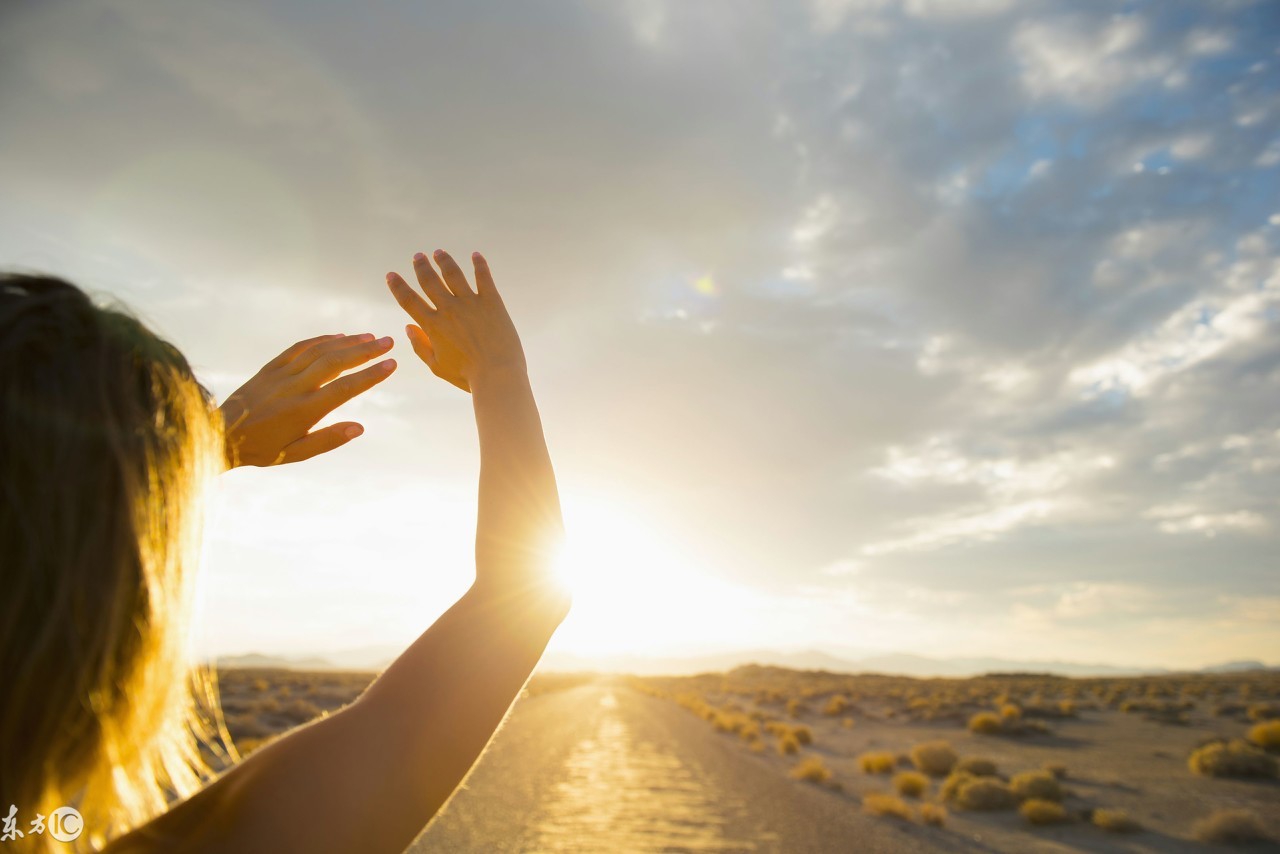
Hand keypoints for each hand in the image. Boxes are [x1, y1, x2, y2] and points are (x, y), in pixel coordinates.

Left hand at [219, 333, 396, 466]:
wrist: (219, 433)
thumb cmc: (260, 449)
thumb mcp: (294, 454)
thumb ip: (327, 441)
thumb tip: (360, 427)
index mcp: (304, 411)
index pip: (345, 388)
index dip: (371, 374)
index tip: (391, 364)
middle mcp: (294, 388)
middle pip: (336, 362)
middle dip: (365, 351)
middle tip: (388, 342)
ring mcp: (281, 374)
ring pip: (320, 351)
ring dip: (347, 342)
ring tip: (370, 337)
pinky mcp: (271, 367)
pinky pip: (299, 348)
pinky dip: (321, 340)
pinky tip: (338, 337)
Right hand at [385, 250, 525, 392]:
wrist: (498, 374)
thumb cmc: (467, 376)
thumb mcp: (437, 366)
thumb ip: (420, 346)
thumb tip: (408, 327)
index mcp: (433, 326)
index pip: (409, 300)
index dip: (398, 286)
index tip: (391, 275)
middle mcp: (449, 309)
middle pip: (430, 281)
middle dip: (421, 267)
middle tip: (418, 256)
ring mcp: (470, 303)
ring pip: (453, 274)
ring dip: (444, 261)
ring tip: (439, 252)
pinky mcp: (492, 302)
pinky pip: (483, 277)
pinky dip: (479, 264)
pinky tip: (475, 255)